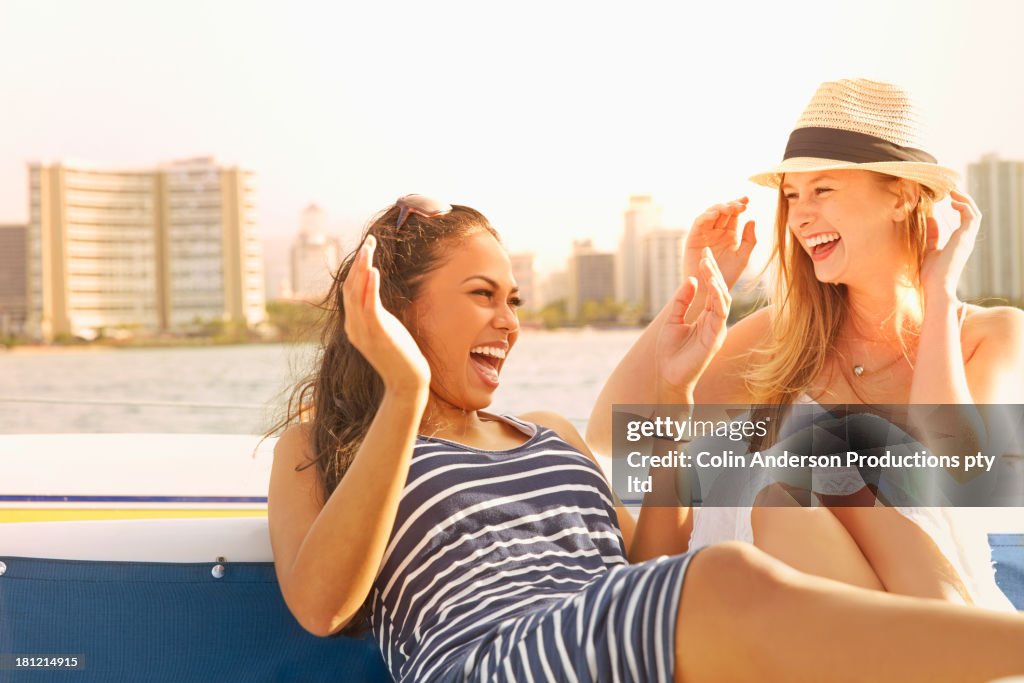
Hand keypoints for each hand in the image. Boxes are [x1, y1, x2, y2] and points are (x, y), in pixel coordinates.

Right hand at [342, 235, 430, 393]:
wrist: (406, 382)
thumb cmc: (400, 356)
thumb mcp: (386, 330)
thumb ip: (377, 314)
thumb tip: (378, 295)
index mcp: (354, 325)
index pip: (350, 291)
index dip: (357, 269)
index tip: (367, 249)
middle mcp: (354, 327)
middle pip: (350, 288)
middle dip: (358, 263)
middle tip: (368, 241)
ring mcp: (363, 331)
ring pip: (356, 293)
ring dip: (362, 268)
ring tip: (368, 248)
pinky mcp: (377, 334)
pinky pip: (370, 307)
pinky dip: (370, 288)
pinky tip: (374, 271)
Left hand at [655, 247, 730, 399]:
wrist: (668, 376)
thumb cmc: (670, 351)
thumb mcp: (672, 319)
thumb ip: (682, 300)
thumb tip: (690, 279)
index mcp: (706, 317)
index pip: (711, 290)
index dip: (708, 272)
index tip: (703, 254)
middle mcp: (714, 321)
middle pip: (720, 291)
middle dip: (713, 272)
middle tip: (706, 254)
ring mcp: (717, 328)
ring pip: (724, 299)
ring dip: (716, 281)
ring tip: (707, 265)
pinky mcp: (716, 337)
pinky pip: (721, 313)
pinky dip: (718, 297)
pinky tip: (712, 285)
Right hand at [683, 197, 755, 293]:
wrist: (709, 290)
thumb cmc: (726, 276)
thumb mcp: (742, 258)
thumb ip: (749, 240)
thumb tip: (751, 220)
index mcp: (730, 234)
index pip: (734, 214)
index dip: (739, 205)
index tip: (747, 200)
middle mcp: (717, 231)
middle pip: (723, 211)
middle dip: (731, 205)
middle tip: (740, 204)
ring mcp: (705, 234)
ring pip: (710, 214)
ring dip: (719, 208)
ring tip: (730, 208)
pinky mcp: (693, 238)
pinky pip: (698, 223)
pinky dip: (705, 217)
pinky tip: (715, 215)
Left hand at [921, 189, 980, 300]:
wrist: (936, 287)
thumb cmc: (931, 274)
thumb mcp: (929, 250)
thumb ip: (932, 235)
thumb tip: (930, 218)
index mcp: (959, 242)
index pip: (965, 219)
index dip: (960, 206)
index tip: (949, 197)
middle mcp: (966, 239)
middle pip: (972, 213)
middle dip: (964, 199)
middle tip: (951, 188)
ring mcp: (967, 239)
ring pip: (974, 213)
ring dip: (965, 200)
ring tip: (953, 191)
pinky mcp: (965, 239)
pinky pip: (971, 217)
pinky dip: (964, 207)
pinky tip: (952, 202)